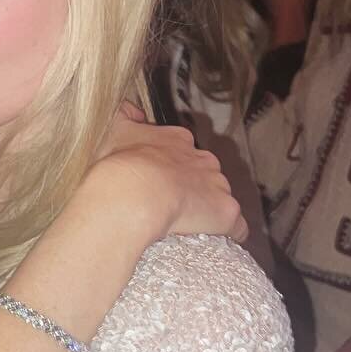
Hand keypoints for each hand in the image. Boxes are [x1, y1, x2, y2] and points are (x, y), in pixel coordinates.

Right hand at [91, 110, 244, 243]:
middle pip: (205, 174)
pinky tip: (213, 241)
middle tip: (169, 204)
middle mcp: (204, 160)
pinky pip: (236, 227)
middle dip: (192, 187)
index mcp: (178, 140)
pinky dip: (228, 233)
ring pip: (219, 198)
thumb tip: (132, 110)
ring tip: (185, 227)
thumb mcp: (114, 129)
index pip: (183, 151)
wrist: (134, 193)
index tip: (158, 179)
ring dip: (207, 210)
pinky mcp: (227, 213)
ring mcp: (218, 187)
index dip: (171, 167)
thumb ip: (124, 114)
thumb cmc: (120, 163)